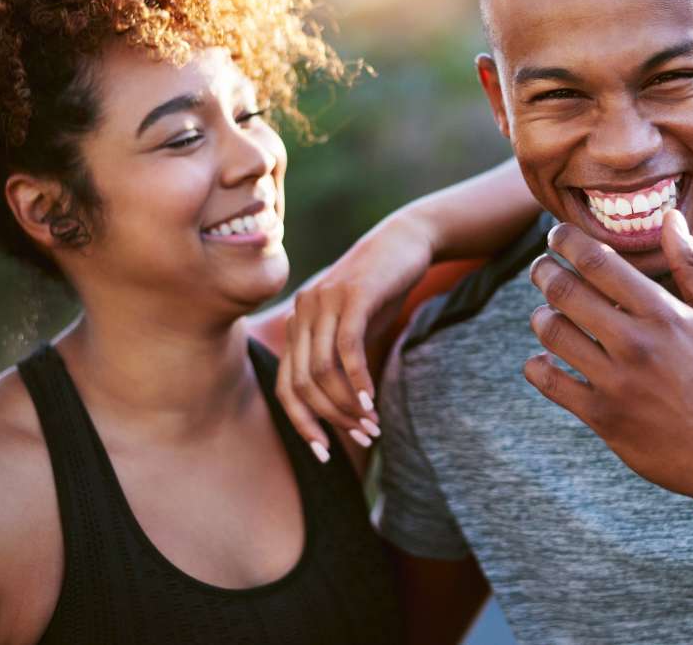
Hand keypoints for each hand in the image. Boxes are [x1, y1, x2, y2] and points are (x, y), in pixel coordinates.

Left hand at [274, 212, 437, 459]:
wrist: (407, 241)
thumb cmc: (382, 289)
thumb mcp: (356, 329)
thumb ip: (341, 362)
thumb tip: (341, 410)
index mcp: (297, 324)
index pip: (285, 386)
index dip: (302, 423)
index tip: (324, 452)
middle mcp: (302, 312)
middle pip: (300, 383)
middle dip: (329, 419)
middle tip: (362, 438)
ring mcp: (324, 301)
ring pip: (321, 369)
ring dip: (346, 405)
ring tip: (372, 424)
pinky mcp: (352, 295)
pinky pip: (346, 347)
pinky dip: (357, 379)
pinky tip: (371, 399)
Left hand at [525, 209, 692, 515]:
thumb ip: (692, 266)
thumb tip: (670, 217)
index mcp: (663, 313)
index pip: (598, 262)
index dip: (567, 241)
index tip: (555, 235)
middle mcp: (635, 343)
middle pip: (566, 292)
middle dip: (544, 272)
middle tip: (540, 268)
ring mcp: (615, 382)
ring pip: (553, 334)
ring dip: (541, 317)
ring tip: (545, 313)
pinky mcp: (602, 417)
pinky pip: (550, 382)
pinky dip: (537, 366)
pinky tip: (543, 360)